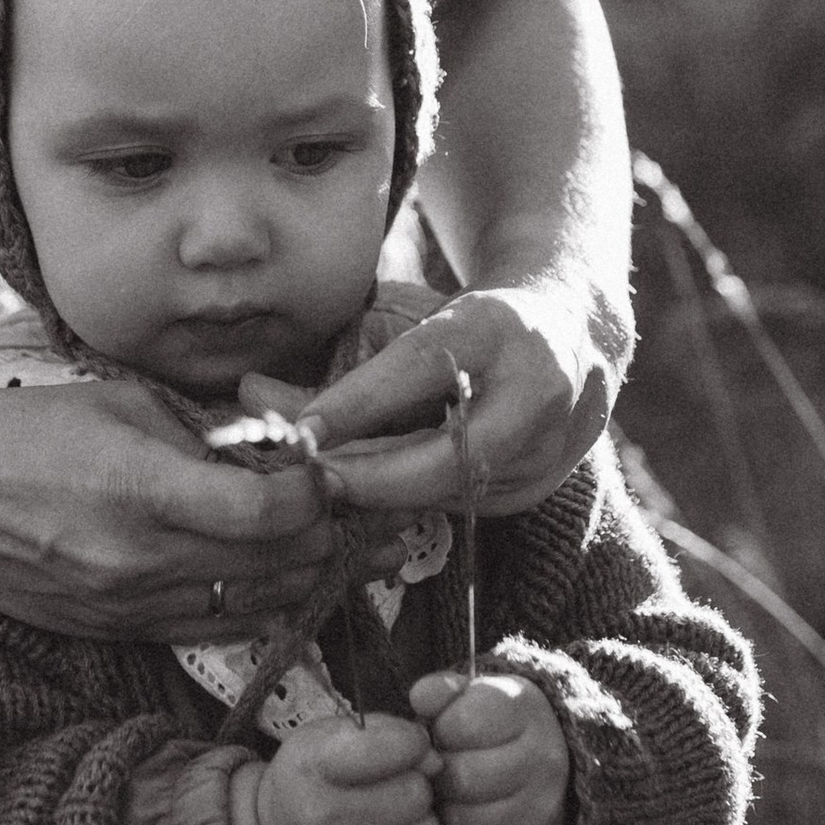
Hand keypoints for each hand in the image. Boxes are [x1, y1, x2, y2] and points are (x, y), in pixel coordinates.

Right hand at [0, 373, 333, 644]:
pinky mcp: (113, 633)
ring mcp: (127, 606)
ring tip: (297, 538)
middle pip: (277, 566)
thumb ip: (205, 436)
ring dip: (292, 575)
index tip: (313, 469)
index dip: (312, 493)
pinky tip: (253, 572)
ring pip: (256, 608)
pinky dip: (247, 605)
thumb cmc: (27, 430)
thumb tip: (276, 456)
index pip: (268, 514)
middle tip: (322, 502)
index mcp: (140, 489)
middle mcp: (139, 560)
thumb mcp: (124, 403)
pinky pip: (210, 631)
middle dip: (317, 532)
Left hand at [243, 277, 622, 520]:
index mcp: (500, 326)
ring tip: (325, 491)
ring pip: (452, 490)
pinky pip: (461, 504)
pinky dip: (410, 503)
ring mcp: (549, 447)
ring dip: (383, 496)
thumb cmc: (471, 324)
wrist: (576, 335)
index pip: (422, 366)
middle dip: (372, 477)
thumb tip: (249, 398)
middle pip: (450, 454)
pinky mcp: (540, 488)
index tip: (300, 433)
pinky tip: (368, 499)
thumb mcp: (413, 320)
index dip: (357, 404)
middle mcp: (538, 389)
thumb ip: (339, 364)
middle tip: (309, 482)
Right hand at [248, 712, 445, 824]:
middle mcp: (327, 820)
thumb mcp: (331, 736)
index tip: (399, 749)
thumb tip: (436, 763)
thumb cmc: (314, 780)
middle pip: (416, 793)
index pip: (396, 747)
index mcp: (317, 767)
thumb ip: (386, 733)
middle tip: (387, 792)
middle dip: (411, 786)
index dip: (409, 743)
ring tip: (391, 822)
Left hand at [411, 667, 568, 824]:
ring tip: (453, 797)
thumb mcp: (468, 697)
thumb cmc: (487, 728)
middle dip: (441, 776)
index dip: (440, 732)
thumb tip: (421, 698)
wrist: (538, 764)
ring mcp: (544, 809)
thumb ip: (440, 690)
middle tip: (443, 772)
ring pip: (465, 821)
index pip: (462, 725)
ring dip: (446, 812)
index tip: (445, 734)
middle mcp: (546, 758)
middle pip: (463, 779)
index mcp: (525, 710)